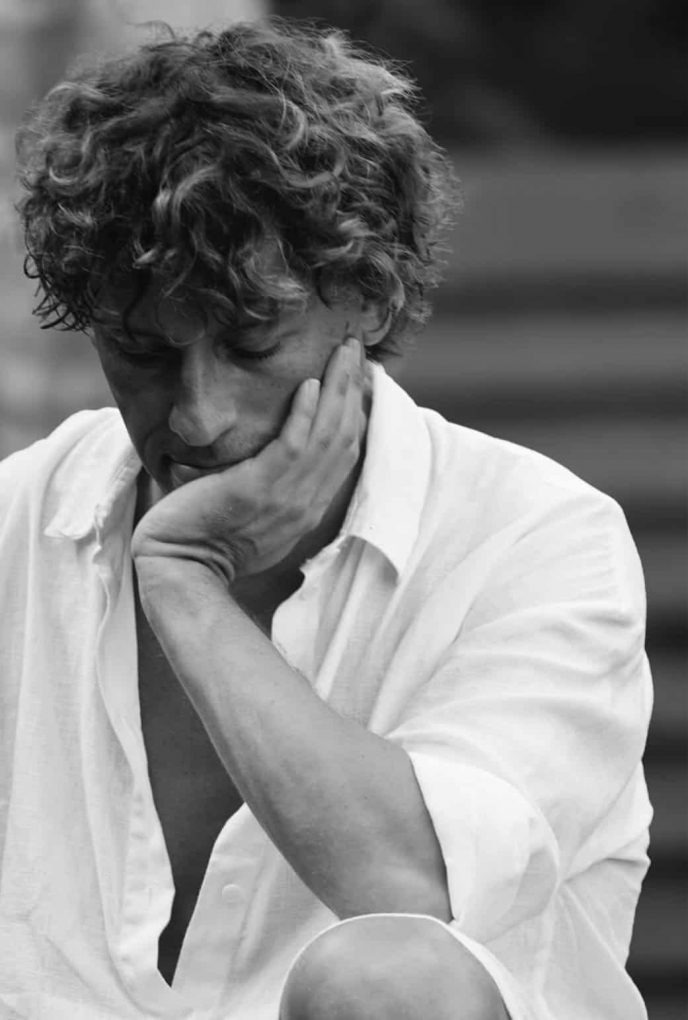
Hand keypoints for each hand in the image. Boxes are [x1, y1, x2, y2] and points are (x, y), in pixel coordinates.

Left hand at [131, 336, 366, 584]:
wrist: (181, 568)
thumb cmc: (208, 543)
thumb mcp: (256, 520)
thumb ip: (274, 492)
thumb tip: (274, 461)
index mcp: (308, 508)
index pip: (344, 454)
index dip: (354, 413)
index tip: (356, 380)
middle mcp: (307, 502)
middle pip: (345, 438)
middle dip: (353, 390)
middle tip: (355, 350)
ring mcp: (287, 496)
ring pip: (327, 435)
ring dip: (338, 389)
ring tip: (343, 352)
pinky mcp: (259, 488)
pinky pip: (293, 445)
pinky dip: (305, 413)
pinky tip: (311, 384)